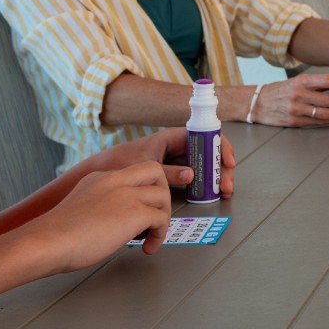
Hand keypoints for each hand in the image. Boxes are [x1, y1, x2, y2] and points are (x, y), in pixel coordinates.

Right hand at [27, 162, 175, 266]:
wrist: (47, 241)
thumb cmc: (55, 235)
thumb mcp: (79, 208)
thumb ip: (98, 208)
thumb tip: (111, 225)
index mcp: (99, 178)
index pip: (132, 174)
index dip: (141, 191)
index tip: (140, 210)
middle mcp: (115, 181)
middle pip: (155, 170)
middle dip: (162, 192)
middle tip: (155, 216)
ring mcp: (126, 194)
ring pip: (163, 195)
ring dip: (163, 218)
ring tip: (151, 236)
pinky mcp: (135, 212)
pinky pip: (161, 219)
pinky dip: (160, 235)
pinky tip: (148, 248)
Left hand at [76, 127, 235, 199]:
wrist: (100, 174)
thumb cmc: (119, 163)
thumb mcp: (145, 168)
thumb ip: (168, 173)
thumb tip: (191, 175)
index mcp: (170, 138)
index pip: (204, 135)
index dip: (219, 146)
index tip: (228, 161)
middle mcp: (175, 147)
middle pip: (208, 152)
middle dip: (221, 168)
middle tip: (227, 185)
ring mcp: (174, 160)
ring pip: (203, 165)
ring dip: (215, 177)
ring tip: (222, 192)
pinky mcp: (171, 174)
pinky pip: (193, 175)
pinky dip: (204, 184)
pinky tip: (209, 193)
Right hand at [253, 73, 328, 126]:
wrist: (258, 103)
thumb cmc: (280, 91)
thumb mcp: (296, 82)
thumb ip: (315, 85)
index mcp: (301, 82)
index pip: (326, 80)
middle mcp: (299, 95)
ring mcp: (297, 110)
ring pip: (325, 114)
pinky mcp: (295, 122)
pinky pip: (317, 122)